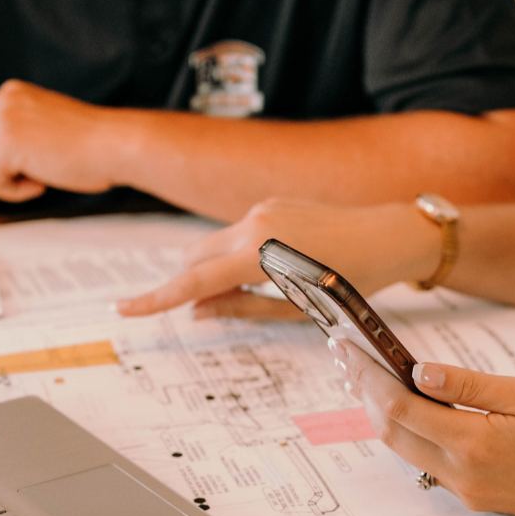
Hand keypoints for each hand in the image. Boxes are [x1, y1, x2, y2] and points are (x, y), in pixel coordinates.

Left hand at [0, 81, 121, 201]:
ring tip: (40, 179)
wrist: (115, 145)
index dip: (2, 162)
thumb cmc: (91, 143)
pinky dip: (13, 193)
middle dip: (0, 172)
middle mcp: (1, 101)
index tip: (35, 164)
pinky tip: (40, 184)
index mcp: (9, 94)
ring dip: (7, 184)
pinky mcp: (6, 144)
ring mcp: (2, 121)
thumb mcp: (43, 125)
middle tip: (35, 175)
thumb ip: (15, 133)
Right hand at [117, 197, 429, 318]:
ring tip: (249, 293)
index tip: (125, 309)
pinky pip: (239, 233)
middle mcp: (255, 225)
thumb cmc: (352, 281)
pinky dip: (237, 255)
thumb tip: (197, 311)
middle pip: (195, 257)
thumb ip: (242, 309)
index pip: (194, 281)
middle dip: (187, 284)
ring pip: (214, 244)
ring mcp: (262, 210)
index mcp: (260, 256)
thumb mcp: (298, 309)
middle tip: (204, 311)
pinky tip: (270, 270)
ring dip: (214, 269)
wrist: (390, 235)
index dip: (157, 298)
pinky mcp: (272, 204)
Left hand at [333, 341, 514, 515]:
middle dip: (363, 393)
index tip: (348, 348)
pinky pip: (428, 462)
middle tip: (345, 357)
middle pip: (392, 432)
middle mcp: (461, 474)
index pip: (399, 407)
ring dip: (382, 414)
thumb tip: (419, 372)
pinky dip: (409, 432)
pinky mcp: (476, 496)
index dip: (367, 376)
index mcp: (473, 444)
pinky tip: (409, 408)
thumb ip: (470, 386)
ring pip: (405, 450)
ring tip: (366, 378)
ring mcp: (467, 490)